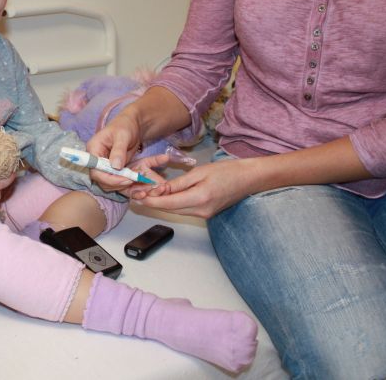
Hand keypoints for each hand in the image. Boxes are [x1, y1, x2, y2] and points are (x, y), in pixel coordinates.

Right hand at [86, 110, 142, 191]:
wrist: (132, 126)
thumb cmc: (125, 126)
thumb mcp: (123, 136)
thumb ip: (118, 151)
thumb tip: (115, 166)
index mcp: (93, 149)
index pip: (95, 169)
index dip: (107, 178)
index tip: (124, 179)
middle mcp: (95, 159)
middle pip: (99, 179)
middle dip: (115, 182)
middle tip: (131, 181)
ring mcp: (102, 165)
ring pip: (106, 182)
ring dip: (119, 185)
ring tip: (134, 179)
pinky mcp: (111, 169)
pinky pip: (114, 181)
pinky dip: (123, 183)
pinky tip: (134, 179)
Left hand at [130, 158, 259, 218]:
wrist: (248, 179)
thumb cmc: (227, 171)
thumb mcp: (200, 172)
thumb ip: (179, 183)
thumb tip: (160, 189)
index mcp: (199, 198)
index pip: (168, 203)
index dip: (151, 201)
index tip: (137, 196)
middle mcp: (201, 211)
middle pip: (170, 209)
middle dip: (152, 203)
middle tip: (137, 195)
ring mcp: (204, 214)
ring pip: (176, 210)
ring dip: (162, 203)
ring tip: (146, 195)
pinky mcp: (206, 213)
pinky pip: (184, 209)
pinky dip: (173, 203)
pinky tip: (165, 196)